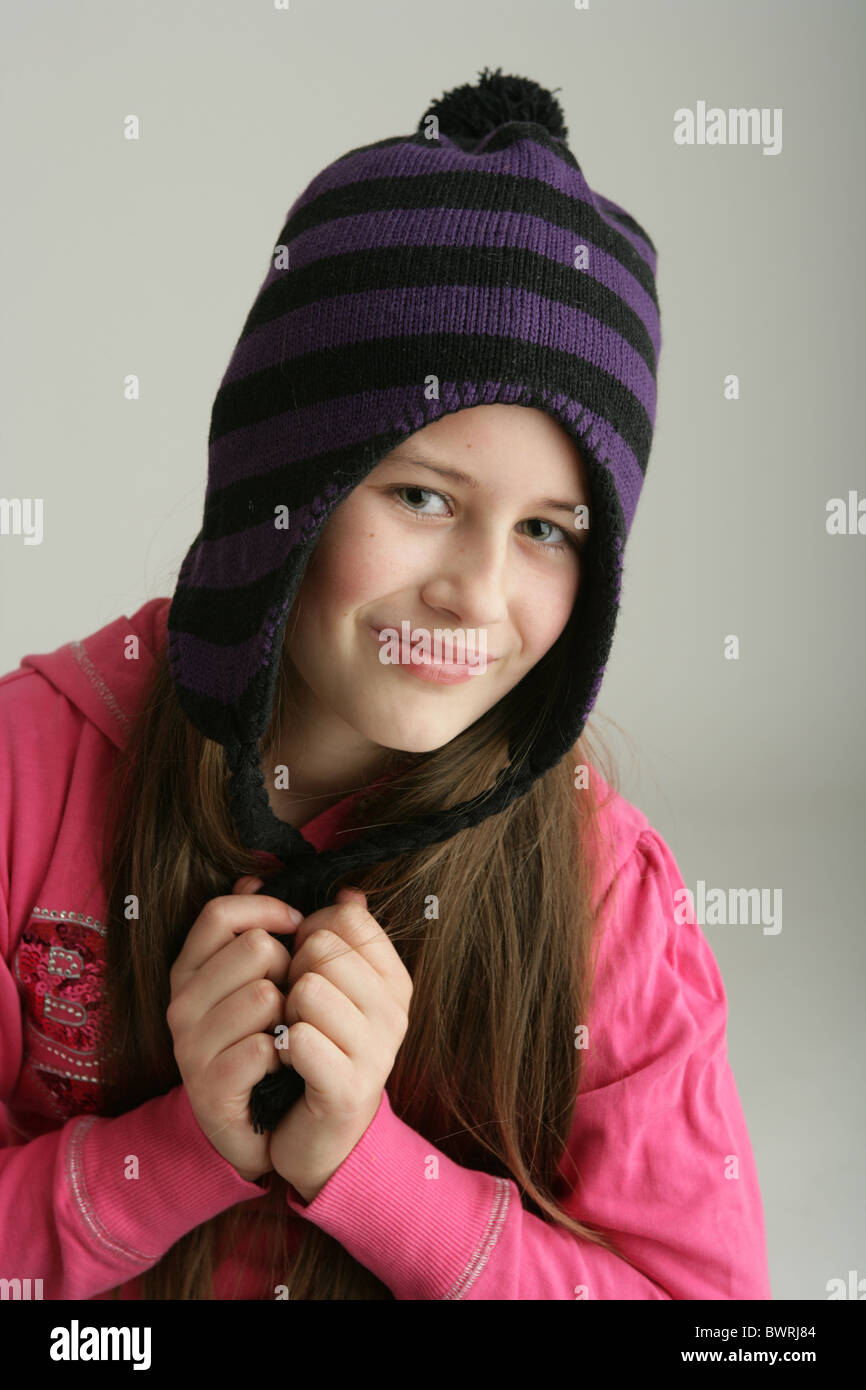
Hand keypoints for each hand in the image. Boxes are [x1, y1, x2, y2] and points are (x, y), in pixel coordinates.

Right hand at [166, 875, 300, 1183]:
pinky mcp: (208, 1088)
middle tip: (290, 998)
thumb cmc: (261, 1038)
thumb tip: (256, 879)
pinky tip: (283, 1064)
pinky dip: (284, 1053)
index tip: (298, 926)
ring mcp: (189, 1047)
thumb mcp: (259, 978)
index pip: (220, 912)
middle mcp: (180, 1003)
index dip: (267, 910)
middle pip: (254, 948)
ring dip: (290, 1015)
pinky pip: (263, 1048)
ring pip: (264, 996)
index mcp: (190, 969)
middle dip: (288, 968)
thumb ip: (258, 927)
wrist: (256, 1127)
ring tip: (285, 1033)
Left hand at [267, 887, 412, 1202]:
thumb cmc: (319, 1048)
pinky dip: (281, 1047)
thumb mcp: (331, 986)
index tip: (305, 966)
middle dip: (292, 972)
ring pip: (308, 988)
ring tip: (291, 1035)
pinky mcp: (349, 1088)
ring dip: (284, 1012)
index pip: (345, 918)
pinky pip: (299, 1039)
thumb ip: (333, 935)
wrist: (319, 1135)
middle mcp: (395, 1010)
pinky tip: (287, 1063)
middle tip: (294, 1009)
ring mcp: (378, 1051)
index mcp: (394, 978)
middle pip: (322, 947)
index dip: (309, 933)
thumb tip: (347, 891)